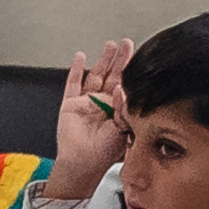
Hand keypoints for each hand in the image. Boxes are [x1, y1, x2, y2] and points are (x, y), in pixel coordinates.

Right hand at [46, 42, 132, 199]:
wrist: (84, 164)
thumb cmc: (105, 154)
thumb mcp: (124, 129)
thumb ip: (125, 109)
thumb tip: (123, 90)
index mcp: (117, 110)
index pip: (125, 85)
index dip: (130, 70)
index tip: (138, 55)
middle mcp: (102, 104)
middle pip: (112, 76)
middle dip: (120, 59)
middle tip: (126, 43)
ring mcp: (86, 103)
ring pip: (95, 75)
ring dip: (102, 60)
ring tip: (109, 46)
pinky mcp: (70, 105)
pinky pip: (72, 84)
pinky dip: (75, 70)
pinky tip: (79, 57)